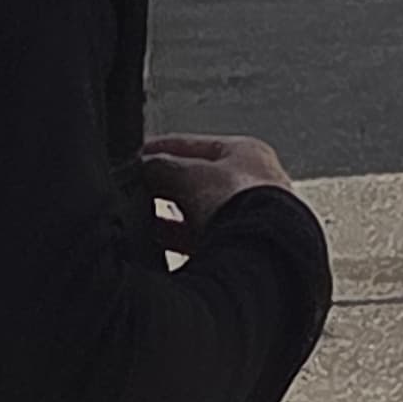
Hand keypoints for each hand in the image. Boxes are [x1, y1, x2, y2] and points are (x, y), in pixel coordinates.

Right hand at [141, 135, 294, 240]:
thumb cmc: (244, 203)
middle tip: (136, 189)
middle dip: (167, 185)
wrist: (266, 256)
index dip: (162, 149)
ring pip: (198, 213)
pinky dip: (179, 241)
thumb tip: (144, 166)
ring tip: (142, 220)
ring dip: (171, 216)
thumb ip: (164, 167)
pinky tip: (159, 246)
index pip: (195, 145)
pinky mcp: (239, 251)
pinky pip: (201, 242)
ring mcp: (246, 219)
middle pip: (197, 180)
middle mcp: (251, 184)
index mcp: (246, 152)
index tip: (138, 156)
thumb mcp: (192, 175)